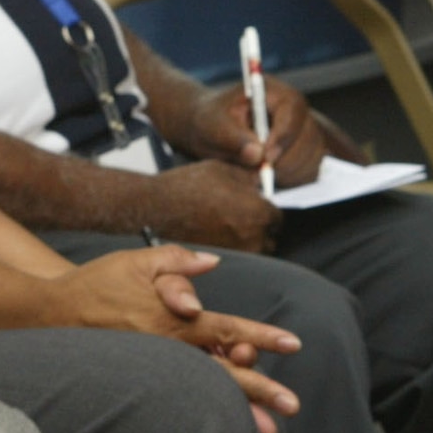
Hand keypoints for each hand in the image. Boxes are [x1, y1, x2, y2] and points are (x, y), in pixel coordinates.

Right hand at [55, 245, 303, 432]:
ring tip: (268, 432)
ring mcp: (154, 371)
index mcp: (171, 318)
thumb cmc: (95, 285)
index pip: (225, 329)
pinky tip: (225, 424)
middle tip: (291, 407)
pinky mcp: (142, 384)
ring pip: (204, 394)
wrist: (49, 317)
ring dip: (238, 413)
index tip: (291, 344)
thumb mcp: (136, 262)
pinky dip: (206, 410)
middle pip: (222, 373)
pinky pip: (181, 399)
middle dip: (259, 391)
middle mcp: (166, 350)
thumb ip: (177, 261)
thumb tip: (212, 263)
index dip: (260, 336)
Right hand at [149, 160, 281, 252]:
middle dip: (259, 227)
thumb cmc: (186, 187)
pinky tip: (216, 236)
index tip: (258, 207)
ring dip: (246, 240)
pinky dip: (230, 249)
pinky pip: (234, 257)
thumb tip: (262, 182)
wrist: (155, 209)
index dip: (266, 210)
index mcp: (256, 213)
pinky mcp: (217, 262)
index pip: (277, 218)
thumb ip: (249, 177)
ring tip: (227, 226)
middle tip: (241, 216)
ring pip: (252, 250)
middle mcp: (249, 238)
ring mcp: (234, 254)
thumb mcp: (223, 170)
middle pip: (269, 238)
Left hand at [186, 79, 325, 188]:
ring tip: (258, 173)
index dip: (283, 136)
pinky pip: (310, 168)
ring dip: (287, 171)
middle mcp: (293, 109)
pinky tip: (269, 178)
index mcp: (273, 92)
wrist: (210, 131)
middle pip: (307, 135)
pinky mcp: (303, 148)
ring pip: (311, 155)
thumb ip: (233, 139)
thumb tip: (257, 155)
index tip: (266, 158)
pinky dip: (292, 178)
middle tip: (259, 173)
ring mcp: (301, 129)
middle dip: (285, 159)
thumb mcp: (213, 126)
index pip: (293, 110)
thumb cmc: (209, 122)